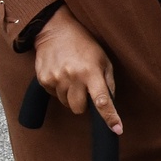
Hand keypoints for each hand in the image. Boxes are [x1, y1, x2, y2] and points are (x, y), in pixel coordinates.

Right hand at [33, 6, 122, 134]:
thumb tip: (110, 104)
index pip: (102, 100)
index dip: (110, 117)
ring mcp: (56, 79)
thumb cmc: (84, 45)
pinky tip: (61, 74)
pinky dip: (59, 89)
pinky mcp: (43, 80)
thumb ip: (108, 82)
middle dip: (83, 104)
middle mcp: (73, 77)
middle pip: (79, 109)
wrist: (55, 31)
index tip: (117, 129)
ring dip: (70, 95)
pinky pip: (53, 95)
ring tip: (71, 76)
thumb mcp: (103, 59)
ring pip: (66, 103)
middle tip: (84, 88)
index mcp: (91, 72)